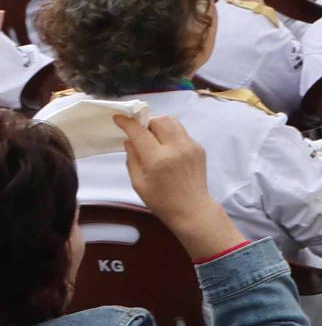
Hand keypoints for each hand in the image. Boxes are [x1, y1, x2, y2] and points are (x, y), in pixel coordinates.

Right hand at [121, 114, 245, 256]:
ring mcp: (191, 146)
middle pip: (160, 120)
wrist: (191, 208)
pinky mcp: (199, 147)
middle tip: (138, 131)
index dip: (128, 122)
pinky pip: (182, 132)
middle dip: (146, 121)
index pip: (140, 132)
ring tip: (151, 136)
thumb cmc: (160, 199)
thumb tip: (129, 140)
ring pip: (173, 122)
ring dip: (159, 124)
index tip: (119, 117)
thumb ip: (132, 158)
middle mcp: (176, 148)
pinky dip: (170, 134)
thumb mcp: (138, 182)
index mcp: (158, 159)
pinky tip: (165, 147)